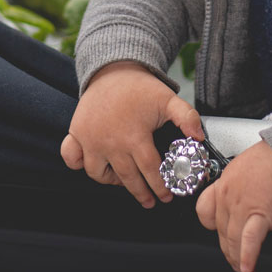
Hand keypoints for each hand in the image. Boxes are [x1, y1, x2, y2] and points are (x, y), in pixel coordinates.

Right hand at [60, 61, 203, 207]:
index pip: (150, 171)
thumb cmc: (140, 87)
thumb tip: (199, 138)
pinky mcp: (76, 133)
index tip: (166, 196)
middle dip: (142, 193)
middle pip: (127, 178)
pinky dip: (78, 164)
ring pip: (98, 174)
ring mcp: (90, 139)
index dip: (160, 186)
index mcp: (134, 137)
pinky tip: (93, 164)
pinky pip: (71, 158)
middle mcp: (111, 142)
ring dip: (112, 182)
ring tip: (124, 181)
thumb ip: (187, 118)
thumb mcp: (169, 100)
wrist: (113, 70)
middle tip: (150, 201)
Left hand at [196, 140, 271, 271]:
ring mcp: (242, 205)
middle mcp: (228, 195)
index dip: (212, 225)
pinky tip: (247, 267)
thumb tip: (247, 199)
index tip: (220, 233)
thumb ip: (241, 185)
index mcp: (224, 182)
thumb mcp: (246, 166)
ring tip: (240, 268)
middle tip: (232, 258)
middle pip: (221, 229)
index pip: (205, 210)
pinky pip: (249, 240)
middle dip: (227, 247)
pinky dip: (247, 256)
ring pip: (232, 238)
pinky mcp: (260, 214)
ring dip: (236, 256)